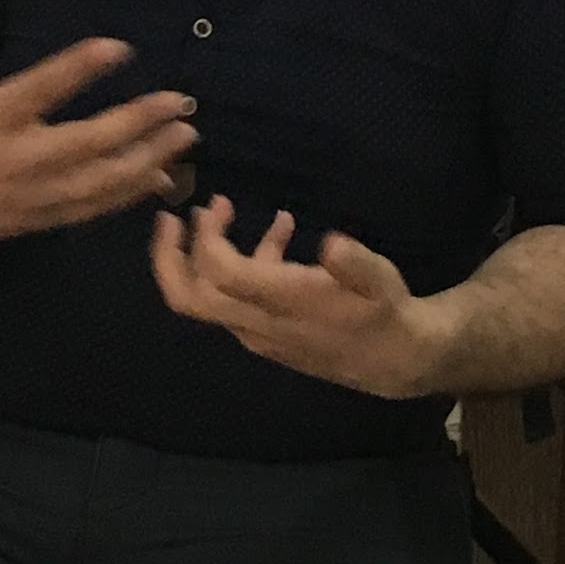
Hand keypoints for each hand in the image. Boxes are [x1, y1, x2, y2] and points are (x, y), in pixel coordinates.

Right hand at [0, 0, 198, 246]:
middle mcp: (18, 158)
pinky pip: (93, 209)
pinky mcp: (42, 217)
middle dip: (137, 122)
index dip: (80, 68)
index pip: (42, 89)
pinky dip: (130, 195)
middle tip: (179, 100)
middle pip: (87, 142)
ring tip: (185, 134)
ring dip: (148, 158)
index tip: (121, 47)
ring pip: (100, 180)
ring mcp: (34, 193)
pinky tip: (164, 176)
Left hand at [151, 195, 438, 398]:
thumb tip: (332, 243)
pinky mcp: (268, 330)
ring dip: (204, 253)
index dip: (207, 238)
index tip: (216, 203)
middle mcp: (259, 321)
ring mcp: (259, 329)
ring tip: (223, 208)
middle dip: (170, 256)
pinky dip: (241, 261)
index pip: (220, 273)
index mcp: (281, 302)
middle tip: (172, 217)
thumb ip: (355, 262)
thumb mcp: (381, 282)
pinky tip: (279, 230)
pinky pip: (235, 297)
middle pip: (189, 298)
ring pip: (207, 298)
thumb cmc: (385, 313)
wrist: (394, 360)